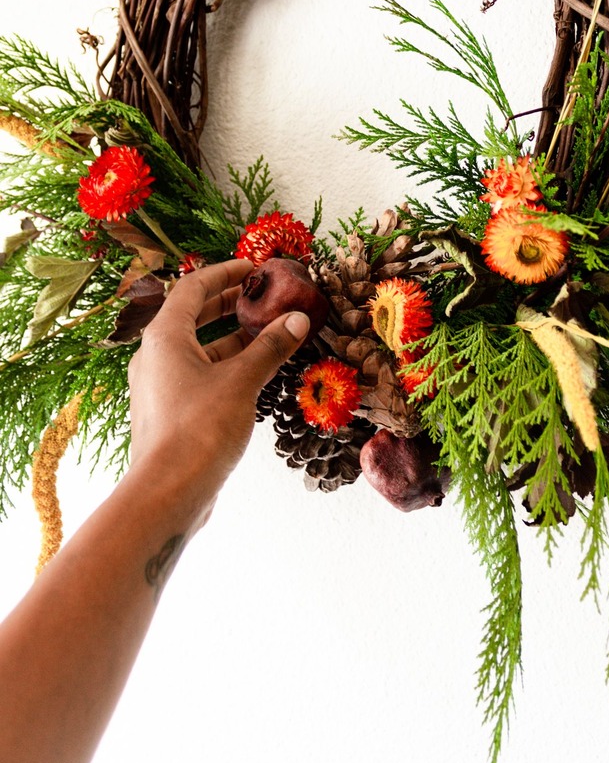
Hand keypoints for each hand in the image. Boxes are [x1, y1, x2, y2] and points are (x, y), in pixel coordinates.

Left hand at [127, 258, 308, 520]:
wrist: (168, 493)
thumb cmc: (200, 429)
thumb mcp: (242, 380)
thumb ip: (270, 346)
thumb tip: (298, 319)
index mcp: (164, 336)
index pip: (193, 288)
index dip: (225, 273)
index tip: (254, 269)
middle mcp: (155, 356)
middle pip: (193, 316)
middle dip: (230, 305)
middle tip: (263, 298)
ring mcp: (159, 386)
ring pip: (198, 349)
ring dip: (232, 338)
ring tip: (270, 334)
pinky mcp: (169, 413)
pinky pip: (198, 375)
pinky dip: (226, 366)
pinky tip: (256, 373)